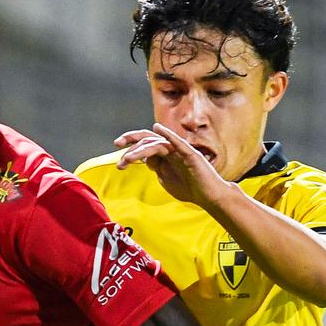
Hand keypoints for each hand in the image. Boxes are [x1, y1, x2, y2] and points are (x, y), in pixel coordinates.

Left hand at [114, 122, 236, 210]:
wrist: (208, 196)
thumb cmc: (189, 188)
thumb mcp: (166, 179)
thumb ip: (157, 168)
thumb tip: (146, 160)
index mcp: (165, 155)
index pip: (145, 145)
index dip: (131, 149)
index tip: (119, 160)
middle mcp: (171, 150)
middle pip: (149, 138)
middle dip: (131, 140)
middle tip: (117, 144)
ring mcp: (181, 151)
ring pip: (158, 143)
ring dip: (141, 149)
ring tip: (128, 157)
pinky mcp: (191, 154)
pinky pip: (178, 142)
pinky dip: (168, 134)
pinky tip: (158, 128)